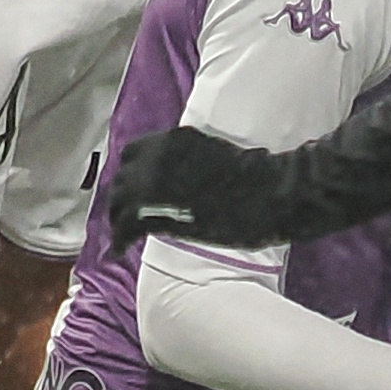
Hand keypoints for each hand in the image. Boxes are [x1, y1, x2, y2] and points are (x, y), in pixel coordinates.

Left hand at [106, 125, 297, 246]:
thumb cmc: (258, 175)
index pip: (134, 154)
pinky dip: (120, 239)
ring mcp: (156, 184)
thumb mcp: (217, 153)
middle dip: (121, 199)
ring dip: (119, 220)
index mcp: (176, 139)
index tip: (136, 189)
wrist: (272, 192)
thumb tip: (181, 177)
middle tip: (127, 216)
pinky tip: (119, 250)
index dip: (132, 174)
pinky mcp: (158, 212)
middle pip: (123, 179)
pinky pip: (127, 226)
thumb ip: (192, 159)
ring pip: (120, 203)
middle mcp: (159, 157)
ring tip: (122, 237)